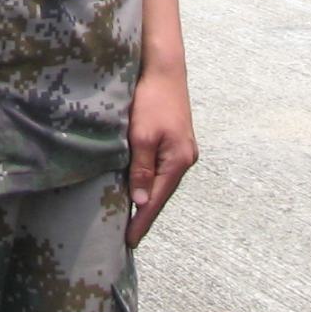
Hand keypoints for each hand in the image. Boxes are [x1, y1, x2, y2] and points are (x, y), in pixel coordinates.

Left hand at [125, 65, 197, 246]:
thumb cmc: (150, 100)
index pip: (156, 201)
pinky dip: (149, 181)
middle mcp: (185, 159)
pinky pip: (160, 169)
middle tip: (125, 235)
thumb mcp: (141, 136)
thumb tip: (141, 201)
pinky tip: (138, 187)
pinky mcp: (176, 142)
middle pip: (161, 194)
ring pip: (161, 182)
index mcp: (178, 161)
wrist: (163, 69)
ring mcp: (182, 151)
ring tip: (129, 216)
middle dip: (144, 213)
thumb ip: (141, 170)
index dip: (141, 222)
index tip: (129, 242)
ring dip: (146, 197)